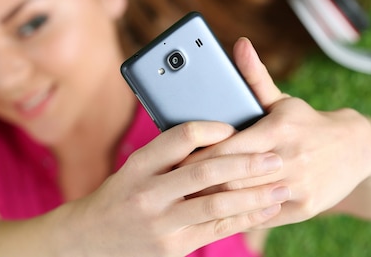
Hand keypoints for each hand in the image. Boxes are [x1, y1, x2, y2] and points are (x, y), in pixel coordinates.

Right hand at [64, 119, 286, 255]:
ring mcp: (161, 222)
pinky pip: (216, 230)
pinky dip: (244, 219)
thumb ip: (168, 154)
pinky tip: (265, 210)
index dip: (212, 129)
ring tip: (281, 186)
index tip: (236, 126)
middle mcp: (149, 192)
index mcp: (139, 164)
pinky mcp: (172, 247)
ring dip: (254, 195)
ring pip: (216, 205)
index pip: (180, 137)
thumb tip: (215, 134)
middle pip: (205, 172)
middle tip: (275, 157)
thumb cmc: (121, 195)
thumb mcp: (134, 168)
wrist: (89, 240)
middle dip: (246, 164)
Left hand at [182, 37, 370, 228]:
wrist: (357, 149)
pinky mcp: (305, 207)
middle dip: (202, 181)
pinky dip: (240, 214)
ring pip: (246, 199)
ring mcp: (299, 185)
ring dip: (217, 200)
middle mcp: (289, 158)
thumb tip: (239, 44)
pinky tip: (220, 212)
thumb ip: (254, 77)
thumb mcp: (282, 100)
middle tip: (175, 184)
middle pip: (232, 177)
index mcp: (278, 129)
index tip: (176, 160)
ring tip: (191, 200)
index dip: (199, 156)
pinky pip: (263, 215)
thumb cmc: (307, 122)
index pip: (228, 147)